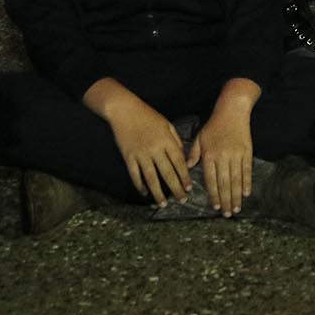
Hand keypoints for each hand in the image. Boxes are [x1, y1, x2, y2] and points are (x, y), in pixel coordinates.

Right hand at [88, 84, 190, 206]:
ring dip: (158, 193)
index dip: (184, 177)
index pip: (179, 162)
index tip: (189, 188)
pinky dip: (140, 185)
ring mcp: (140, 154)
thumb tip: (182, 159)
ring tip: (163, 204)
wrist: (125, 110)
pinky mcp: (128, 157)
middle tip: (181, 200)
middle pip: (167, 173)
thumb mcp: (167, 125)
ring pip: (151, 178)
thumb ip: (175, 141)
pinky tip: (145, 193)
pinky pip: (135, 175)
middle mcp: (155, 149)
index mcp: (167, 141)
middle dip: (175, 188)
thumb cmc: (148, 116)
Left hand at [187, 79, 260, 217]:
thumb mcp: (200, 138)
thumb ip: (193, 154)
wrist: (232, 111)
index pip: (211, 180)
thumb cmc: (214, 125)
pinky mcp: (247, 152)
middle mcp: (223, 157)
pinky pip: (247, 170)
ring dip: (236, 196)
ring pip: (236, 180)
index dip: (214, 195)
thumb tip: (188, 168)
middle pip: (225, 183)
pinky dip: (247, 182)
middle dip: (226, 201)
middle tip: (227, 214)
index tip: (215, 207)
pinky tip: (246, 193)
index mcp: (209, 155)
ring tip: (236, 209)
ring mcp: (236, 155)